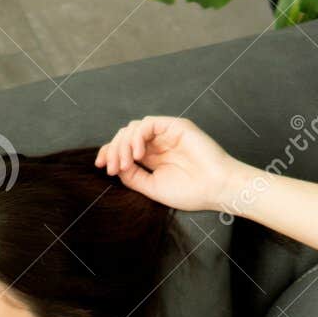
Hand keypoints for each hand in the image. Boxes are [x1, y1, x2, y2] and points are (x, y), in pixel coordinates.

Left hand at [94, 115, 243, 213]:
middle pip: (125, 136)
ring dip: (123, 145)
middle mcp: (158, 144)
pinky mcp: (175, 126)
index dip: (109, 153)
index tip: (100, 167)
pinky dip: (137, 137)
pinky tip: (137, 154)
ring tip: (125, 164)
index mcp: (153, 158)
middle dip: (113, 150)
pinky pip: (148, 124)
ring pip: (133, 128)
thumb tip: (114, 167)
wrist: (217, 188)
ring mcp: (166, 134)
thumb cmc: (192, 192)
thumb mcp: (153, 188)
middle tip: (110, 168)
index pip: (124, 148)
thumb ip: (133, 177)